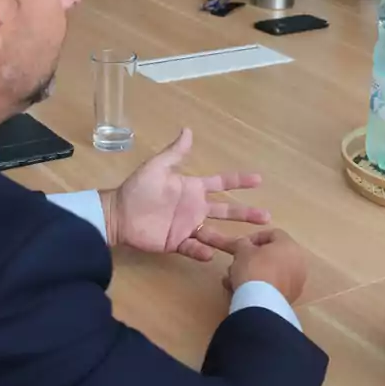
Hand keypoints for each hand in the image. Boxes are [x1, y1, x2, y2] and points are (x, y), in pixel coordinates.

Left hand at [100, 129, 269, 259]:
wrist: (117, 214)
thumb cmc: (137, 189)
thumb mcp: (156, 167)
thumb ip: (175, 153)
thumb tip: (188, 130)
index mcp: (193, 189)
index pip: (221, 184)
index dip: (239, 181)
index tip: (259, 180)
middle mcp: (195, 208)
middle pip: (226, 211)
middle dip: (246, 214)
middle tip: (266, 217)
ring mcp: (187, 227)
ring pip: (215, 233)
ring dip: (231, 238)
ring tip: (248, 245)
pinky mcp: (176, 243)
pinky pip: (193, 248)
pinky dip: (202, 252)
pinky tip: (212, 255)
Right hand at [201, 228, 307, 303]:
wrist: (262, 305)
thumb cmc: (254, 270)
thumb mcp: (242, 251)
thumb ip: (241, 243)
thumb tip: (241, 242)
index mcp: (290, 246)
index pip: (272, 234)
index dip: (253, 238)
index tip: (240, 246)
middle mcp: (298, 262)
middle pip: (271, 255)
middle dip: (250, 259)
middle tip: (236, 264)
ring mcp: (296, 282)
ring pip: (270, 272)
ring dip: (252, 274)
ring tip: (233, 281)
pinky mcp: (290, 298)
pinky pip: (273, 286)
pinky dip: (259, 286)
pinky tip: (242, 292)